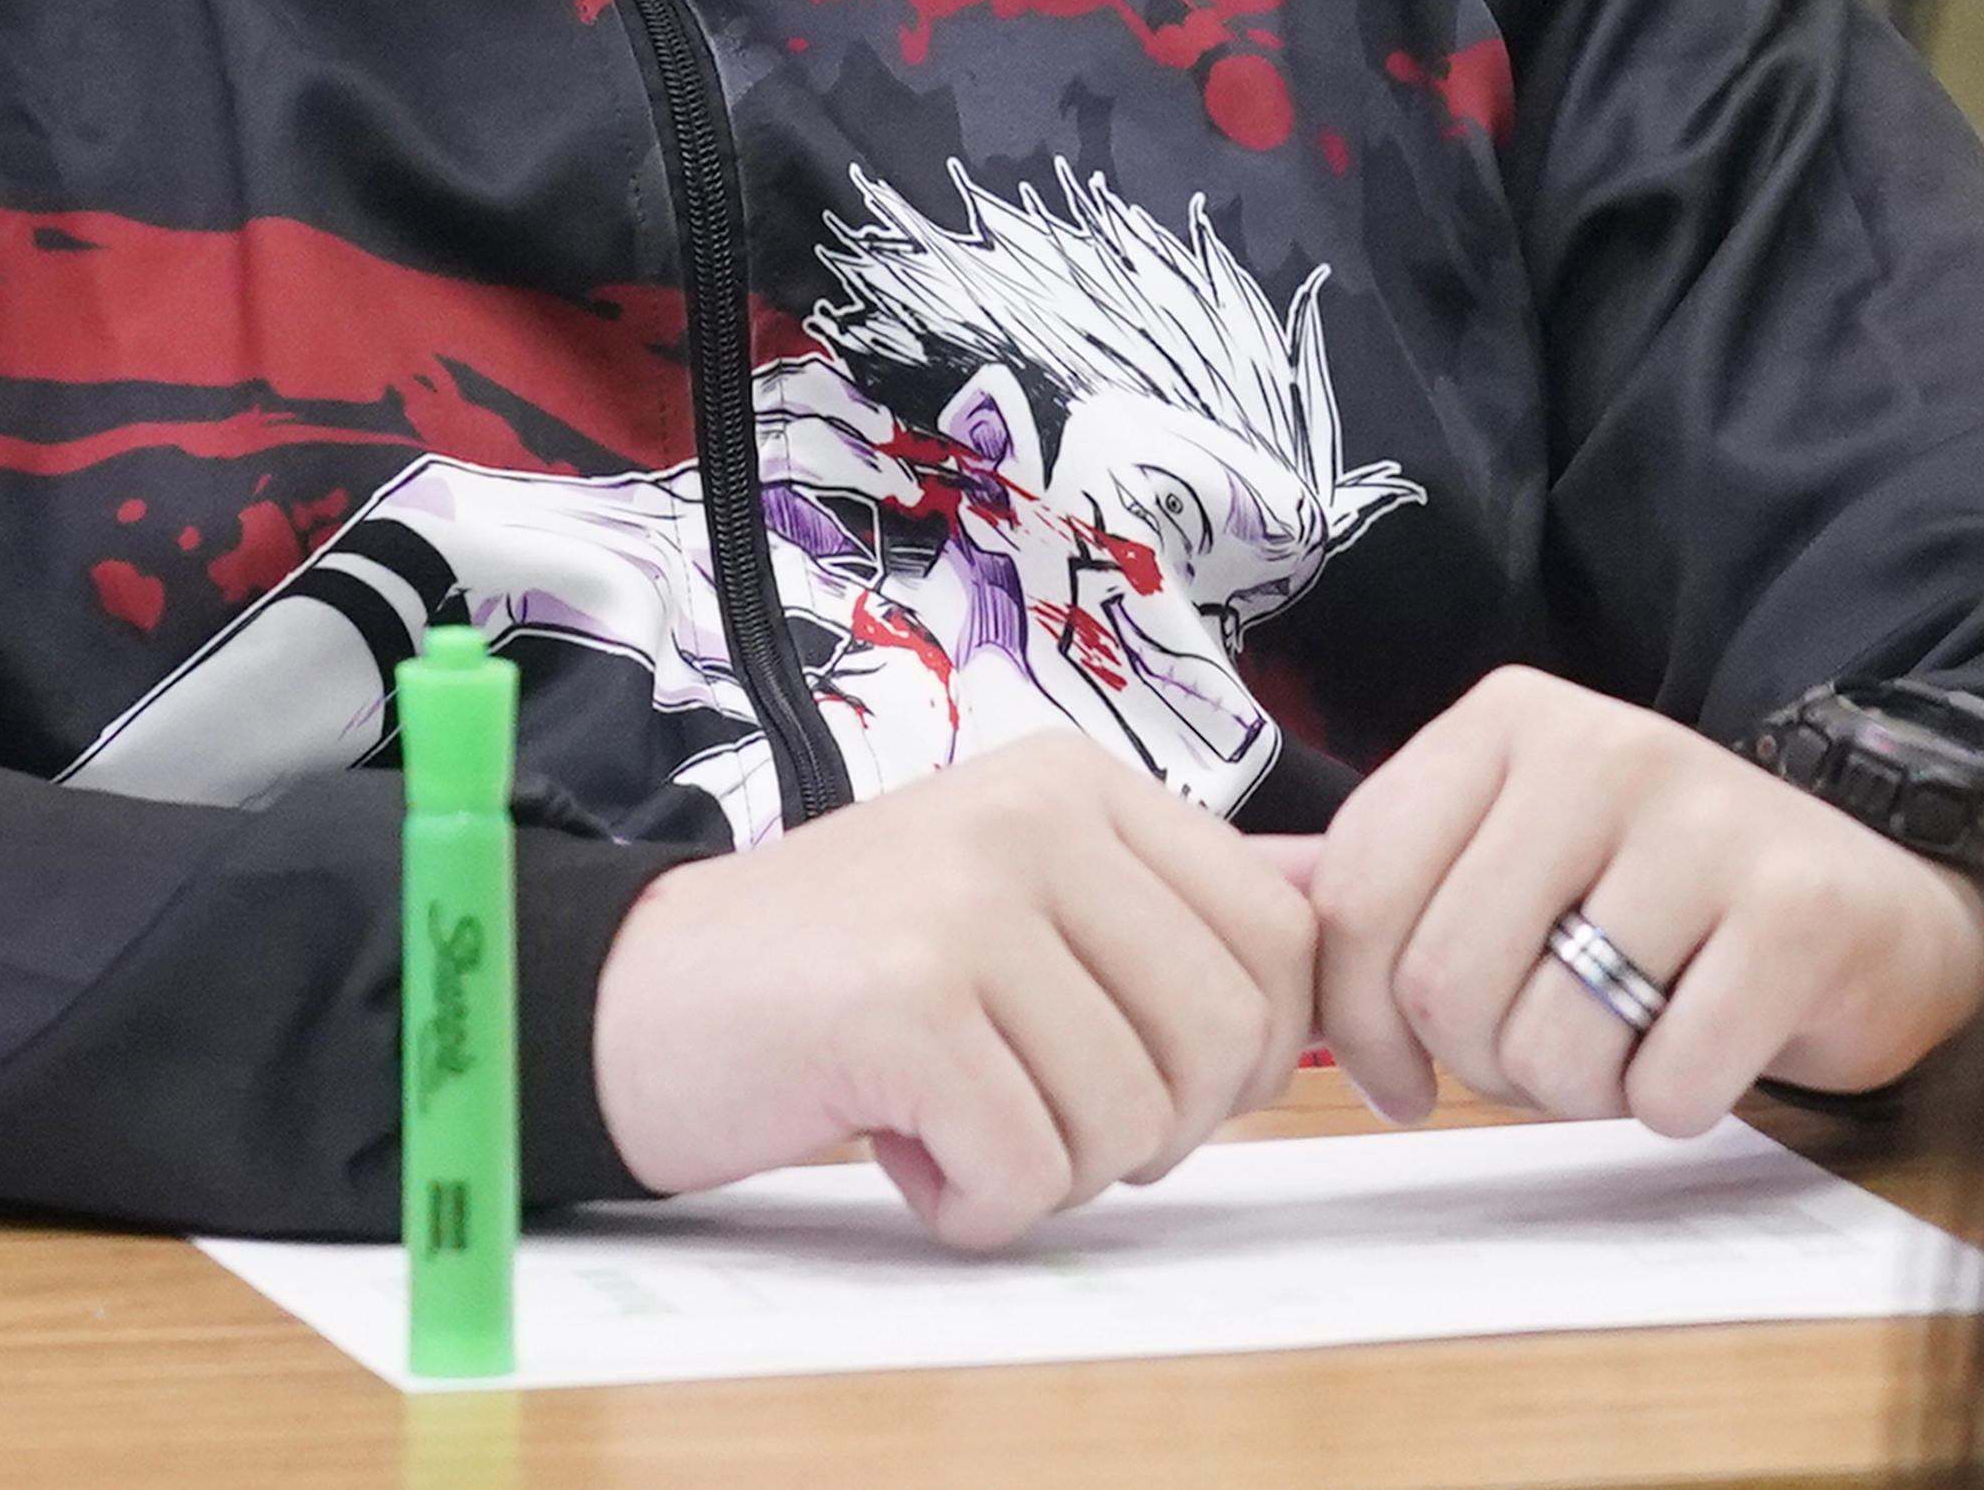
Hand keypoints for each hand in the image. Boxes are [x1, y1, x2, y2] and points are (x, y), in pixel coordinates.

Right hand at [590, 734, 1316, 1248]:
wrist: (638, 995)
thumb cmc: (837, 970)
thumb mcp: (1015, 898)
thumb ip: (1163, 904)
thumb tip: (1346, 906)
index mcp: (1074, 781)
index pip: (1280, 935)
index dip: (1245, 1052)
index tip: (1161, 1089)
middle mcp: (1030, 817)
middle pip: (1231, 1039)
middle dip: (1152, 1124)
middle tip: (1033, 1106)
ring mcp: (967, 903)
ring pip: (1137, 1122)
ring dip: (1048, 1169)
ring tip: (950, 1114)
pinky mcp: (906, 1003)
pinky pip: (1031, 1173)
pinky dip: (971, 1203)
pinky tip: (898, 1147)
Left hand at [1306, 665, 1983, 1132]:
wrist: (1878, 905)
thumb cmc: (1660, 897)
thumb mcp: (1513, 848)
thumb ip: (1389, 877)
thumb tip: (1243, 897)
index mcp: (1501, 723)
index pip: (1358, 895)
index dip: (1355, 1021)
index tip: (1394, 1081)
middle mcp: (1596, 746)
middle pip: (1444, 981)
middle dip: (1480, 1065)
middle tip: (1541, 1056)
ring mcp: (1703, 822)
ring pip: (1548, 1046)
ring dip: (1579, 1091)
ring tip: (1627, 1040)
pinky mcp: (1794, 914)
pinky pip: (1665, 1083)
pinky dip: (1670, 1103)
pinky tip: (1701, 1051)